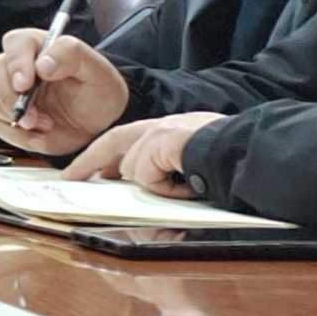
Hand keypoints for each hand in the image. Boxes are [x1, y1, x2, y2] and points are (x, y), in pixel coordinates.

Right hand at [0, 27, 127, 155]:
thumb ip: (73, 55)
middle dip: (10, 97)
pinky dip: (18, 136)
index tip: (25, 84)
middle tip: (33, 117)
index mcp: (38, 47)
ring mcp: (8, 91)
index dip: (16, 62)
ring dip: (13, 116)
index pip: (15, 42)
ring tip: (45, 125)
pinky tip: (41, 135)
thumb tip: (43, 64)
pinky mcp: (6, 116)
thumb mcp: (98, 72)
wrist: (98, 126)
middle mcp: (18, 66)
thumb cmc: (98, 93)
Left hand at [67, 111, 223, 193]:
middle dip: (89, 159)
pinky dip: (166, 189)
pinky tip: (187, 187)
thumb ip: (165, 165)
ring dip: (156, 185)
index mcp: (168, 129)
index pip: (127, 138)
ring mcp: (159, 133)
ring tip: (186, 189)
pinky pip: (148, 177)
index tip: (93, 170)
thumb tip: (138, 180)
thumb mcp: (191, 161)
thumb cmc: (228, 159)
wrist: (245, 153)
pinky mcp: (160, 143)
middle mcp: (161, 126)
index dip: (106, 153)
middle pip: (113, 141)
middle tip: (71, 177)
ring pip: (134, 169)